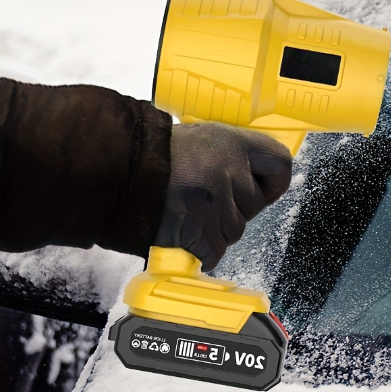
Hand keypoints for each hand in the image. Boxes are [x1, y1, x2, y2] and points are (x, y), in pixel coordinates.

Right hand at [155, 124, 291, 270]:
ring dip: (212, 230)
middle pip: (254, 206)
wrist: (111, 172)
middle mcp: (229, 171)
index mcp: (232, 143)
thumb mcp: (197, 140)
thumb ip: (227, 157)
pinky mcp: (201, 232)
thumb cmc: (148, 156)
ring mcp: (216, 203)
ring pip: (233, 231)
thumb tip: (249, 176)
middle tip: (201, 199)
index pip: (280, 163)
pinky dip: (198, 250)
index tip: (259, 187)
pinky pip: (214, 251)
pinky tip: (180, 233)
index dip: (271, 181)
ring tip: (184, 212)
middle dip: (232, 209)